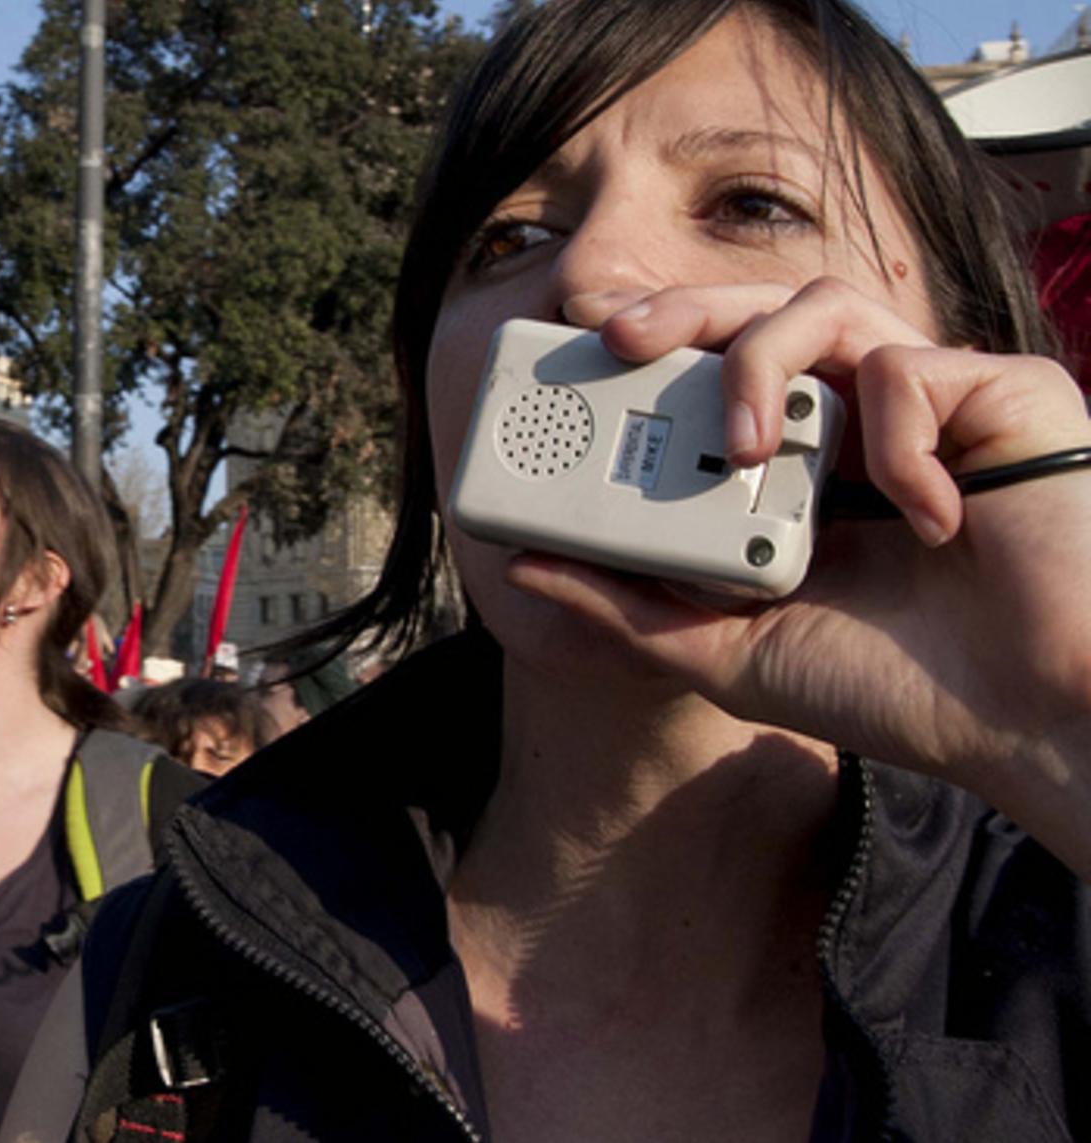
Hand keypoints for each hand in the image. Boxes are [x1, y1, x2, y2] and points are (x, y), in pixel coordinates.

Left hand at [533, 282, 1090, 806]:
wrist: (1026, 726)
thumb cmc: (895, 690)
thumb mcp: (729, 653)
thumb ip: (630, 608)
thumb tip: (524, 564)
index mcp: (797, 469)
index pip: (712, 375)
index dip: (650, 347)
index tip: (578, 341)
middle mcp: (858, 422)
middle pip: (759, 313)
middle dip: (680, 309)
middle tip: (615, 334)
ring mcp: (931, 405)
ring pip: (827, 306)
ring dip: (764, 364)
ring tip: (744, 448)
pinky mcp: (1005, 398)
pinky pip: (919, 367)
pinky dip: (899, 438)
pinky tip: (922, 520)